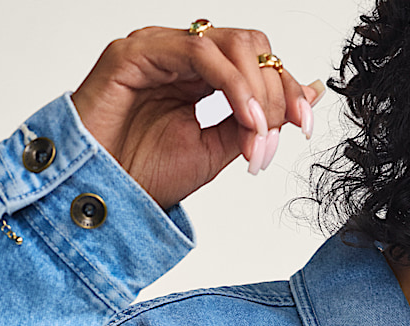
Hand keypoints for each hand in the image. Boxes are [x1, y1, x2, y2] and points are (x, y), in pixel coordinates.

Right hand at [71, 24, 323, 209]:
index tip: (305, 124)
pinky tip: (243, 117)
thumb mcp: (216, 152)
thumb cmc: (145, 177)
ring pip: (230, 43)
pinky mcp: (134, 52)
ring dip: (256, 91)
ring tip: (256, 134)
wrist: (102, 198)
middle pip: (250, 45)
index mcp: (198, 77)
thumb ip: (255, 122)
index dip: (286, 88)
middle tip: (272, 137)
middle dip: (275, 91)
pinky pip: (197, 51)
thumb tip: (307, 95)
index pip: (256, 60)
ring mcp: (157, 48)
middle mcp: (180, 56)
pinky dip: (231, 83)